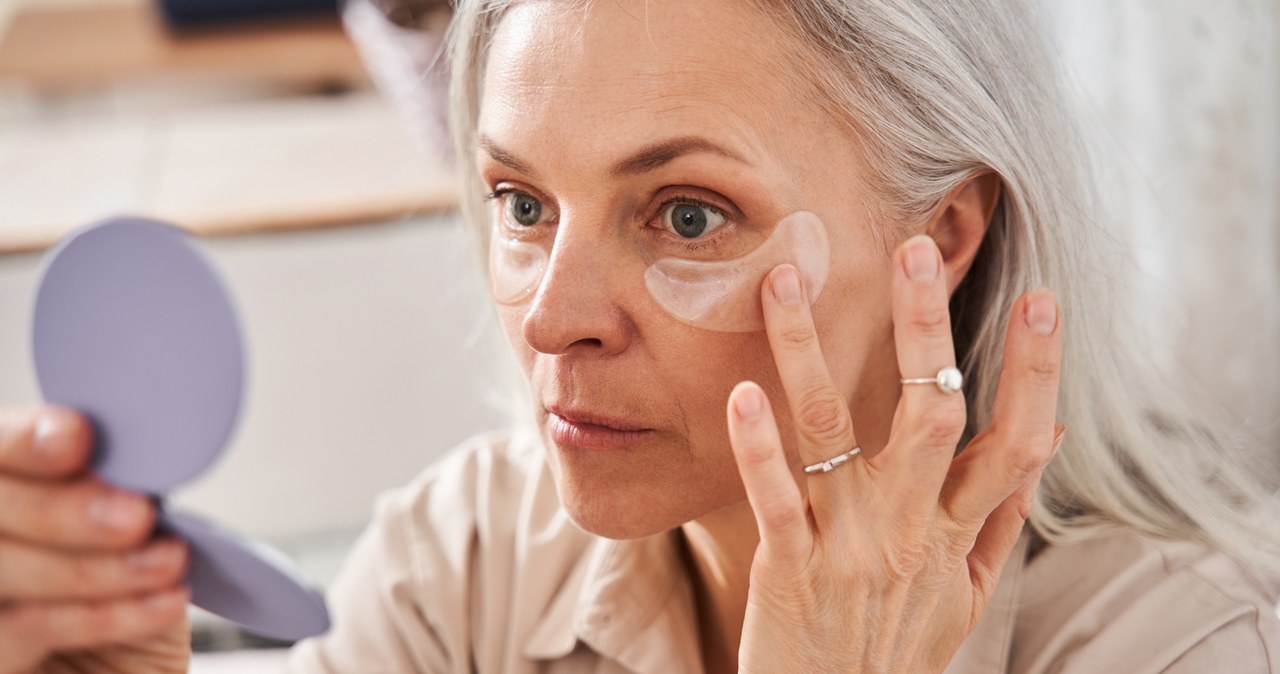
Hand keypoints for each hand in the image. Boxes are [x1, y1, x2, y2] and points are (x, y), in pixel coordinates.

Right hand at [0, 406, 190, 673]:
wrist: (132, 670)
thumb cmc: (132, 596)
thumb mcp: (139, 532)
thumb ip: (120, 490)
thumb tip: (138, 461)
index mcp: (13, 485)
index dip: (23, 441)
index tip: (76, 438)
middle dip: (64, 510)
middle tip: (135, 517)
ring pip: (3, 568)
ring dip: (95, 567)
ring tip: (166, 563)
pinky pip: (26, 627)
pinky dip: (104, 615)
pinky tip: (161, 602)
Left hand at [728, 235, 1063, 672]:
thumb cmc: (898, 650)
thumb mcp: (967, 594)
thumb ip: (1000, 516)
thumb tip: (1046, 437)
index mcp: (957, 534)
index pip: (1013, 442)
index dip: (1035, 372)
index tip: (1043, 298)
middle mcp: (910, 530)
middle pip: (931, 415)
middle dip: (927, 329)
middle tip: (914, 246)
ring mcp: (848, 546)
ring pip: (833, 433)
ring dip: (808, 351)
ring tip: (785, 278)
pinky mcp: (790, 569)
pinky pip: (775, 498)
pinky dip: (759, 446)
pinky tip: (742, 389)